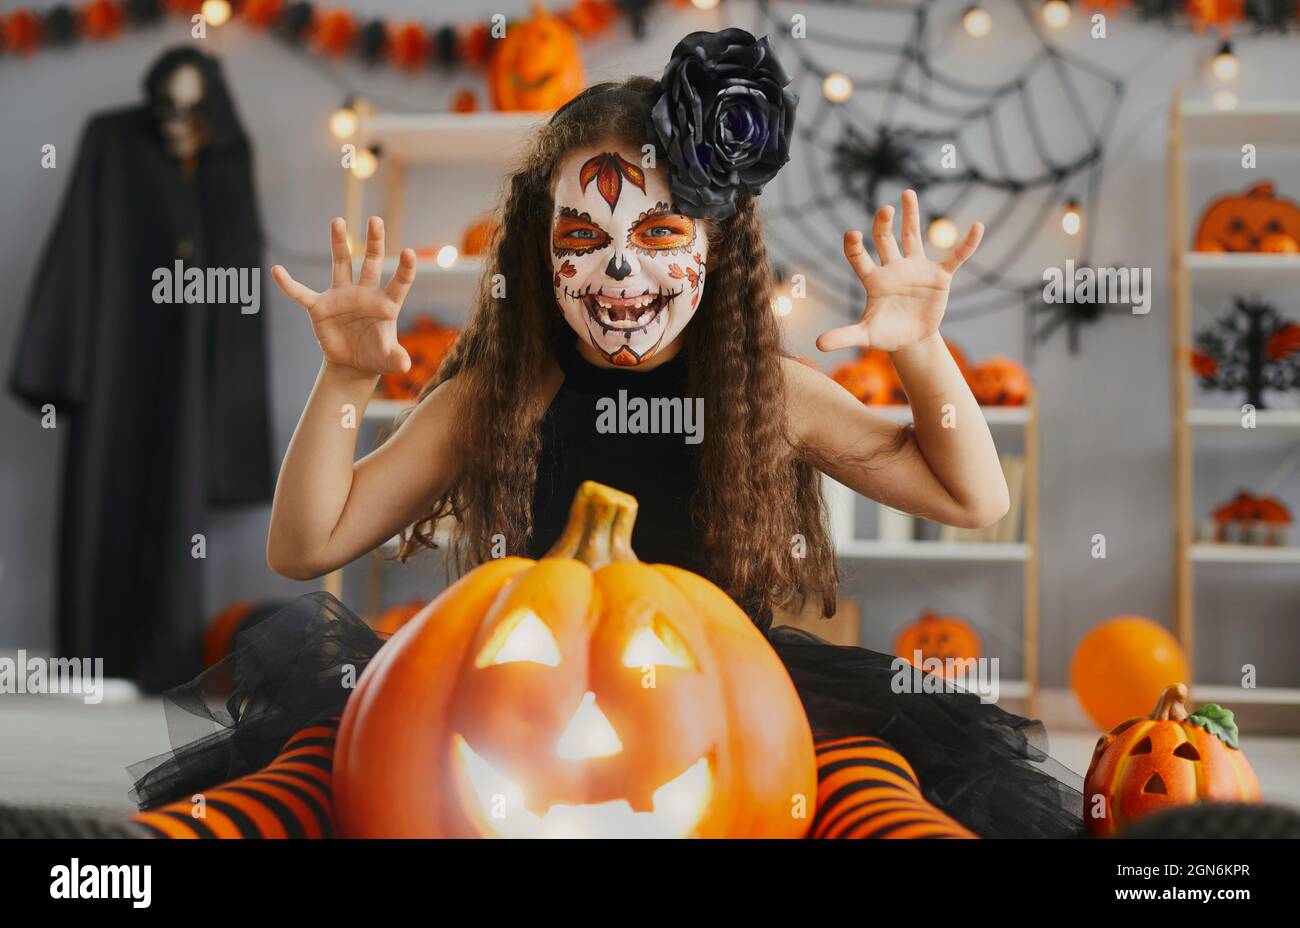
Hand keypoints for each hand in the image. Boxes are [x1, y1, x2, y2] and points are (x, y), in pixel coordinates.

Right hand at [271, 216, 416, 376]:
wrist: (353, 363)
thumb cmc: (376, 356)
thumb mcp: (389, 360)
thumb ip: (397, 359)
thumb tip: (404, 366)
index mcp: (386, 304)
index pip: (399, 282)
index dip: (405, 268)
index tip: (409, 252)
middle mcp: (365, 293)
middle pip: (371, 262)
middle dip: (374, 242)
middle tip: (376, 220)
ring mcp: (342, 296)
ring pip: (341, 263)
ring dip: (339, 243)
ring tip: (338, 220)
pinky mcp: (320, 306)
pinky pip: (301, 293)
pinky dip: (289, 284)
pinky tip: (277, 271)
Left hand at [816, 190, 982, 353]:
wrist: (911, 339)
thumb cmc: (885, 334)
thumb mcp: (866, 336)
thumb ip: (844, 336)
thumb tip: (818, 344)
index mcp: (873, 280)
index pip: (859, 257)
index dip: (854, 246)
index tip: (853, 234)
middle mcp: (893, 268)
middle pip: (884, 239)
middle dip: (883, 223)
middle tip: (884, 208)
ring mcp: (916, 269)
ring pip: (912, 236)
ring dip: (911, 216)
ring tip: (907, 193)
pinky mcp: (939, 277)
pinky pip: (955, 257)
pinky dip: (967, 244)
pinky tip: (977, 227)